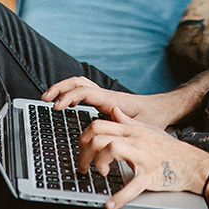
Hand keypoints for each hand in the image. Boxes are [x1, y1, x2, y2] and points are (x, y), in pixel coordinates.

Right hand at [41, 77, 185, 129]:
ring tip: (49, 99)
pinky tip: (67, 104)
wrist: (163, 109)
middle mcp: (106, 95)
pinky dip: (72, 93)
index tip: (56, 107)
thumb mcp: (142, 126)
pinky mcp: (105, 100)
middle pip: (79, 81)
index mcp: (111, 100)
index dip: (68, 97)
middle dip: (60, 87)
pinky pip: (85, 91)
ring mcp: (105, 96)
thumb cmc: (154, 118)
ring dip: (64, 88)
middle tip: (45, 99)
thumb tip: (106, 125)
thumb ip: (126, 126)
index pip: (85, 91)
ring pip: (81, 84)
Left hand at [78, 107, 208, 208]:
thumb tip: (113, 111)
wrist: (193, 163)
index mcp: (132, 130)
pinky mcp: (151, 174)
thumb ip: (128, 121)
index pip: (98, 125)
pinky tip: (110, 205)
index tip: (82, 151)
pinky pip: (133, 185)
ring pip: (111, 149)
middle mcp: (136, 139)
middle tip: (84, 167)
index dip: (83, 138)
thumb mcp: (148, 130)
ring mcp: (143, 156)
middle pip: (99, 137)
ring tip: (99, 175)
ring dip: (98, 164)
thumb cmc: (170, 149)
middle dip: (84, 153)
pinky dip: (120, 197)